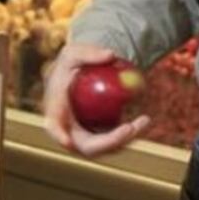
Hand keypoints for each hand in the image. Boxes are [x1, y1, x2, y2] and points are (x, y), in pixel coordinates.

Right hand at [42, 42, 150, 156]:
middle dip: (109, 141)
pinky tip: (144, 121)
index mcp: (56, 111)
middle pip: (87, 146)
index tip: (68, 141)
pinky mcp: (102, 138)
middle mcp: (69, 131)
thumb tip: (110, 55)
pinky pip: (117, 142)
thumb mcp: (75, 51)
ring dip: (126, 139)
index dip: (59, 136)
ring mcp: (87, 138)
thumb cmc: (74, 64)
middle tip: (130, 127)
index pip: (53, 126)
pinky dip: (131, 134)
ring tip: (144, 120)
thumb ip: (88, 52)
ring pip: (106, 148)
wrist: (83, 75)